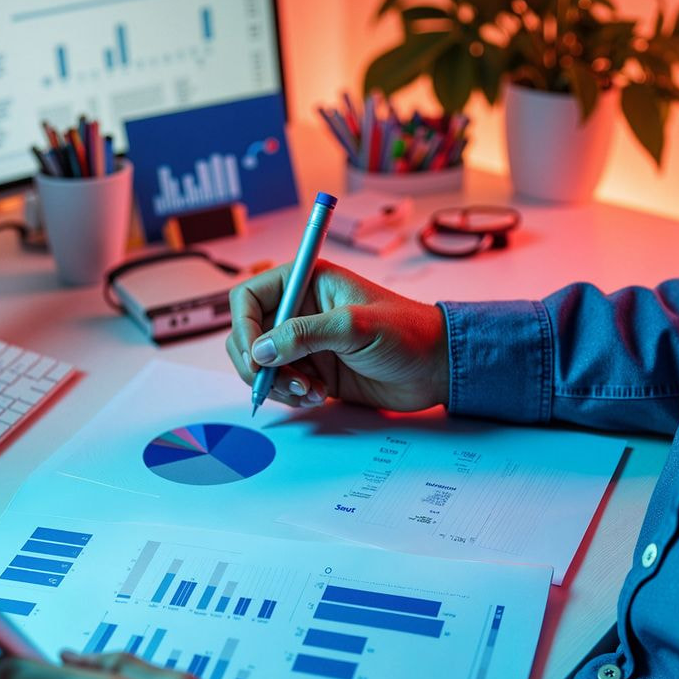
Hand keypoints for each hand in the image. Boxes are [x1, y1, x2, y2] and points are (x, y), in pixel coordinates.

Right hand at [226, 259, 449, 411]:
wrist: (436, 368)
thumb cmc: (407, 333)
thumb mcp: (354, 326)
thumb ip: (304, 335)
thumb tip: (260, 350)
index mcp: (307, 282)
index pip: (249, 297)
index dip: (242, 327)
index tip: (255, 357)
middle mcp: (301, 310)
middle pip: (248, 335)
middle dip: (258, 363)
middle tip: (278, 382)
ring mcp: (305, 342)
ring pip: (262, 364)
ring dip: (277, 383)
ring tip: (309, 390)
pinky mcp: (313, 370)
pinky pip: (281, 384)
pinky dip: (290, 395)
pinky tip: (318, 395)